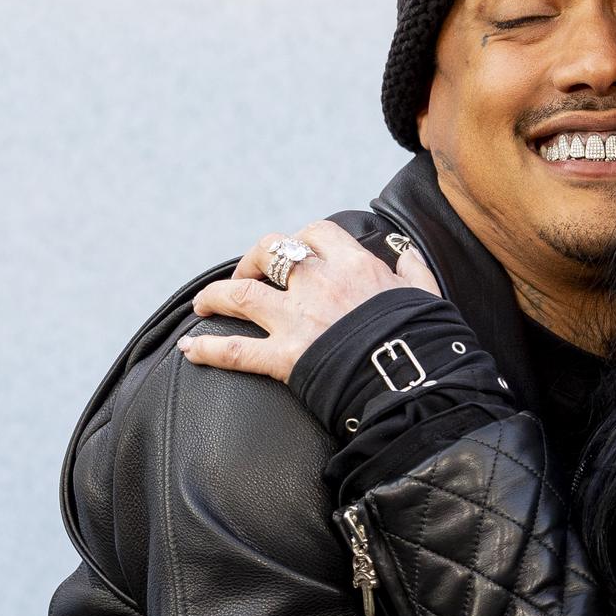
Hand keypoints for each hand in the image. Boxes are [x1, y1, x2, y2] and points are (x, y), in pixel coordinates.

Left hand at [178, 222, 438, 383]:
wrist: (416, 381)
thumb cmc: (425, 340)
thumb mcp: (425, 296)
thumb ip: (413, 271)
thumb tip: (404, 254)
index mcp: (353, 265)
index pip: (317, 234)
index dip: (301, 240)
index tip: (297, 253)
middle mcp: (318, 284)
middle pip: (270, 252)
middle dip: (253, 260)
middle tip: (247, 276)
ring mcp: (297, 319)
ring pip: (241, 294)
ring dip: (216, 296)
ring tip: (204, 305)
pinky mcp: (285, 357)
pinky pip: (236, 350)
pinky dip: (208, 350)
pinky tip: (189, 349)